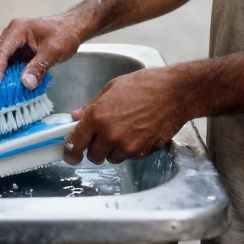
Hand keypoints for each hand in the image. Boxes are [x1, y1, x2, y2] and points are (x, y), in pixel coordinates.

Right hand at [0, 12, 84, 87]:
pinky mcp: (15, 53)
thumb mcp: (54, 51)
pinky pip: (3, 65)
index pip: (0, 51)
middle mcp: (10, 35)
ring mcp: (11, 44)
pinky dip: (0, 76)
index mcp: (17, 30)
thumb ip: (39, 67)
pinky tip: (2, 89)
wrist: (72, 28)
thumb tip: (26, 84)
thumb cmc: (64, 34)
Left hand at [64, 67, 187, 164]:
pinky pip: (127, 157)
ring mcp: (125, 146)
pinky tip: (136, 132)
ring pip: (110, 158)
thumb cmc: (144, 85)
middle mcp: (109, 134)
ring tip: (124, 130)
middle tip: (102, 136)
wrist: (173, 93)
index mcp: (97, 116)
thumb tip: (76, 117)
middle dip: (94, 148)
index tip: (70, 155)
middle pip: (92, 156)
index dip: (70, 152)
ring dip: (112, 150)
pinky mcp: (140, 152)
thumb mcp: (112, 88)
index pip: (75, 143)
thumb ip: (91, 106)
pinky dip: (128, 150)